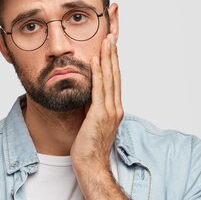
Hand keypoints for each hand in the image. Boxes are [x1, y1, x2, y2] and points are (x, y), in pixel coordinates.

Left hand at [71, 34, 122, 173]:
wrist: (90, 166)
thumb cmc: (88, 148)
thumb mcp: (90, 122)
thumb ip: (91, 108)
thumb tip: (85, 95)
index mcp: (114, 109)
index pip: (114, 80)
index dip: (113, 62)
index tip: (110, 45)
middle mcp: (115, 107)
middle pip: (115, 75)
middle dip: (113, 54)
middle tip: (112, 34)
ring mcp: (109, 111)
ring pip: (109, 78)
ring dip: (108, 57)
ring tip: (107, 40)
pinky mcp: (100, 115)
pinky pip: (99, 89)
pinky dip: (98, 73)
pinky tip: (95, 60)